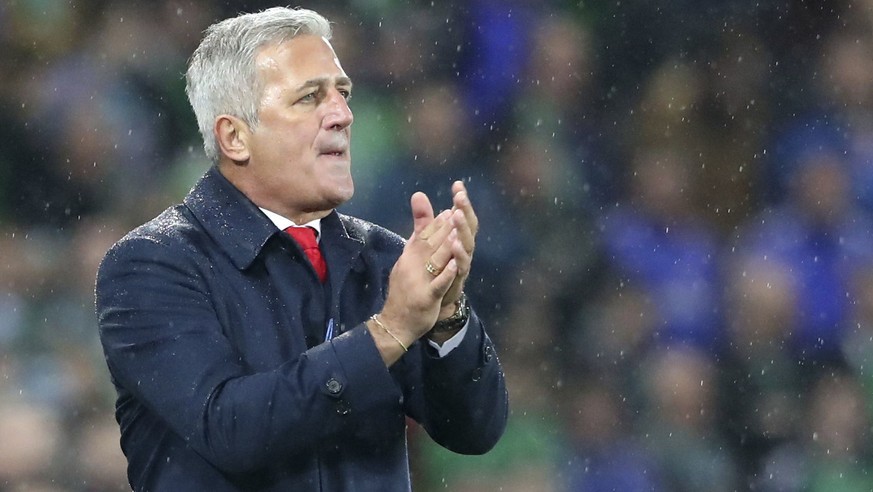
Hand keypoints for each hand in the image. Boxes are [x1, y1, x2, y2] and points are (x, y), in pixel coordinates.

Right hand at [372, 192, 458, 363]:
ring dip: (446, 245)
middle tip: (458, 212)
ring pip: (435, 261)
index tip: (451, 209)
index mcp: (409, 257)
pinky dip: (446, 274)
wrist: (394, 323)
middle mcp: (412, 266)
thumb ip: (416, 238)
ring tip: (458, 231)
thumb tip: (423, 219)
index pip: (422, 236)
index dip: (437, 223)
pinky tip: (456, 264)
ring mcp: (419, 282)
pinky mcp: (426, 298)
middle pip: (429, 244)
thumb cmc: (404, 292)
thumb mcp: (407, 262)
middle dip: (444, 228)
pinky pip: (437, 284)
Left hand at [420, 181, 478, 318]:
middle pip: (468, 230)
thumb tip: (418, 194)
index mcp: (456, 241)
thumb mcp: (424, 243)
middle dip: (465, 213)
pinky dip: (457, 262)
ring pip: (466, 249)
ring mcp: (460, 269)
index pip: (461, 218)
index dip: (461, 202)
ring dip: (462, 234)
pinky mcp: (453, 285)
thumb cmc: (431, 271)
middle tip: (460, 198)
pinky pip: (458, 272)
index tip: (458, 185)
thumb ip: (423, 221)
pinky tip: (455, 251)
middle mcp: (462, 253)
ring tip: (457, 218)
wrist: (428, 305)